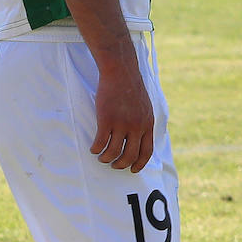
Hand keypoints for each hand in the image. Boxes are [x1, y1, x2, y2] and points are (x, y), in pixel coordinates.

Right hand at [89, 44, 154, 171]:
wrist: (121, 71)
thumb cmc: (131, 87)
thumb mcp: (145, 106)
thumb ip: (144, 122)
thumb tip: (141, 137)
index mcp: (148, 124)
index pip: (147, 151)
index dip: (139, 164)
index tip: (132, 170)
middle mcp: (136, 126)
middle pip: (130, 156)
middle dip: (121, 165)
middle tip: (113, 165)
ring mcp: (121, 124)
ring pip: (114, 152)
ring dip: (106, 159)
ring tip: (101, 157)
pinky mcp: (106, 120)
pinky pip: (100, 143)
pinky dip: (96, 149)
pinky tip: (93, 148)